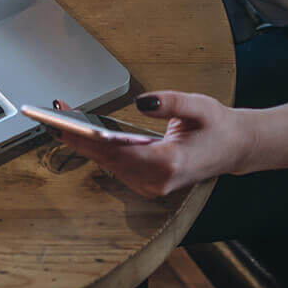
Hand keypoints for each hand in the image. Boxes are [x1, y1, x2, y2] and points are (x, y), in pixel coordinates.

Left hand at [49, 93, 252, 198]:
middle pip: (107, 160)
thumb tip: (140, 102)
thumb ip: (170, 102)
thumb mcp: (199, 106)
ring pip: (108, 164)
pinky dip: (97, 148)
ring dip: (84, 143)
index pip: (119, 153)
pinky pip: (115, 165)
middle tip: (53, 116)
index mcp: (169, 164)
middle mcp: (157, 181)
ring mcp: (151, 185)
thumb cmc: (217, 127)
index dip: (89, 140)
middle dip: (78, 138)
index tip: (65, 127)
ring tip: (61, 119)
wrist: (234, 148)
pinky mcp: (147, 182)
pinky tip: (82, 131)